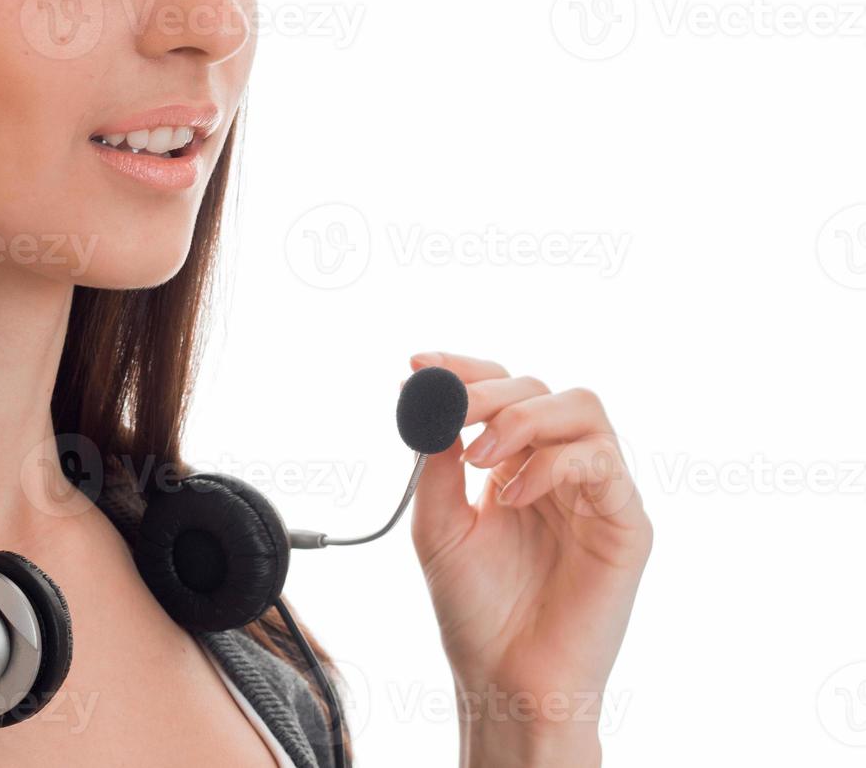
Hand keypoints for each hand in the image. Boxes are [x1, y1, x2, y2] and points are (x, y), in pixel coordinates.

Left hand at [407, 351, 652, 767]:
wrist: (505, 679)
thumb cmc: (474, 611)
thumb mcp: (437, 525)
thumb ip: (435, 463)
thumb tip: (428, 400)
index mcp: (514, 465)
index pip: (500, 391)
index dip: (463, 369)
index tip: (417, 364)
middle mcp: (559, 469)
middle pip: (539, 388)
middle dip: (486, 391)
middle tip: (450, 413)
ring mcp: (597, 492)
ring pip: (582, 407)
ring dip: (522, 418)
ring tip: (479, 457)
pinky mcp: (627, 522)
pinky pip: (602, 461)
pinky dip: (553, 462)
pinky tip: (512, 496)